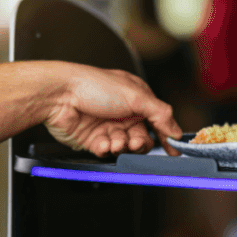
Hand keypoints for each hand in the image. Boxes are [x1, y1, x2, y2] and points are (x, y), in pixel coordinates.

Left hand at [44, 65, 181, 156]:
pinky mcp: (92, 139)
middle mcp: (122, 112)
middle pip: (142, 137)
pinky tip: (101, 142)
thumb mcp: (136, 96)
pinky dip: (105, 148)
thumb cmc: (93, 85)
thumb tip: (177, 131)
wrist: (59, 95)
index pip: (158, 120)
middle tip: (134, 143)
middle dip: (139, 142)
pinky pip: (106, 150)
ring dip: (121, 145)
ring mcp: (107, 126)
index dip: (165, 135)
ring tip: (114, 140)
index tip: (173, 150)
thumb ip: (160, 114)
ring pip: (124, 146)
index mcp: (136, 98)